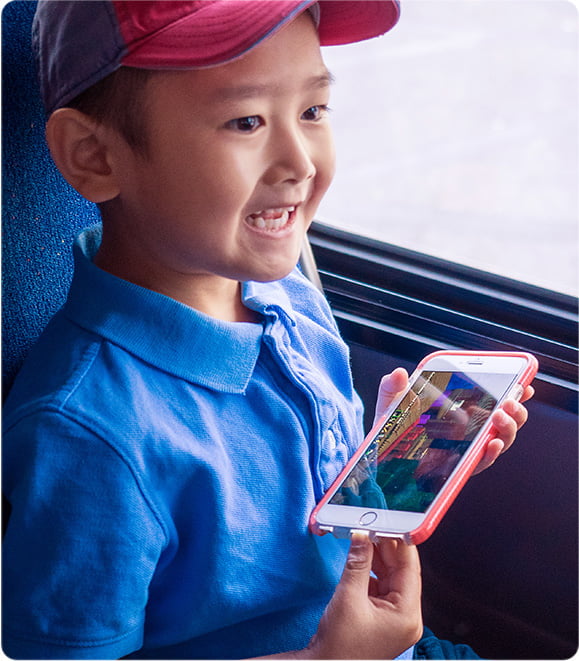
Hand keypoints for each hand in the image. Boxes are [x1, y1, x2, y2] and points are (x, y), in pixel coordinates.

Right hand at [307, 533, 421, 659]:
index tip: (391, 522)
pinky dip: (370, 570)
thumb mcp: (348, 597)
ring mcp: (394, 618)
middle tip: (372, 525)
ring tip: (363, 537)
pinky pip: (380, 585)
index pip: (410, 568)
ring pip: (390, 576)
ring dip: (376, 557)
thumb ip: (358, 562)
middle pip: (400, 571)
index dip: (400, 542)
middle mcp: (406, 616)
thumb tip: (362, 537)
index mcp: (407, 615)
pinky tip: (360, 556)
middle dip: (386, 547)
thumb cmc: (339, 647)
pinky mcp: (381, 617)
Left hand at [372, 369, 534, 474]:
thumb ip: (392, 386)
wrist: (380, 456)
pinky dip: (490, 453)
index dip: (513, 392)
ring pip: (499, 440)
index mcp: (459, 409)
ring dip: (507, 429)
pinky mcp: (457, 468)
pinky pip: (481, 462)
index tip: (524, 383)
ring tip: (500, 416)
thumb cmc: (391, 427)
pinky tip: (492, 443)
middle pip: (504, 421)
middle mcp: (468, 430)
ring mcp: (465, 449)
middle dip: (515, 411)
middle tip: (511, 400)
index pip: (493, 400)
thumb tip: (400, 373)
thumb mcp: (391, 402)